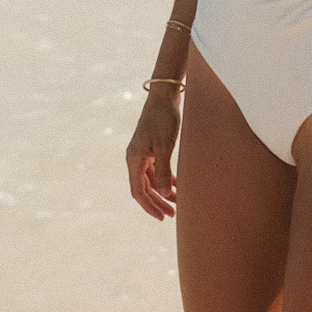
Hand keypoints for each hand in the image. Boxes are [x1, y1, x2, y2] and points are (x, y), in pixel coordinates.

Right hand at [126, 93, 180, 220]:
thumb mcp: (165, 146)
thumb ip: (163, 170)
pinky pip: (157, 170)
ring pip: (152, 180)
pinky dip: (166, 180)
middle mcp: (136, 158)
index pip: (138, 191)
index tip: (162, 217)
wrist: (165, 94)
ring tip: (177, 204)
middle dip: (157, 203)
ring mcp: (144, 153)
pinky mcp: (153, 147)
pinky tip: (177, 186)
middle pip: (144, 188)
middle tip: (171, 216)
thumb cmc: (164, 118)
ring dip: (163, 192)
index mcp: (134, 159)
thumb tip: (163, 194)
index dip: (150, 206)